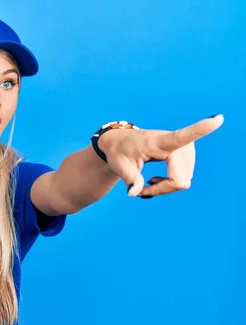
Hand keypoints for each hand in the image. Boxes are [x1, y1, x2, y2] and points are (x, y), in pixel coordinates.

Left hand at [98, 114, 223, 197]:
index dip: (202, 129)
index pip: (183, 135)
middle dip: (161, 189)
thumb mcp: (120, 165)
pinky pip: (182, 180)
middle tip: (139, 190)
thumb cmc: (120, 152)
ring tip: (146, 182)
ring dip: (163, 187)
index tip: (217, 119)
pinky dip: (168, 185)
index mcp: (161, 141)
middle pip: (180, 181)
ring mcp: (186, 151)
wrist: (121, 144)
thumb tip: (134, 192)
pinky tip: (155, 180)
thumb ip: (130, 178)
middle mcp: (179, 145)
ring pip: (181, 183)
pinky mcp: (187, 157)